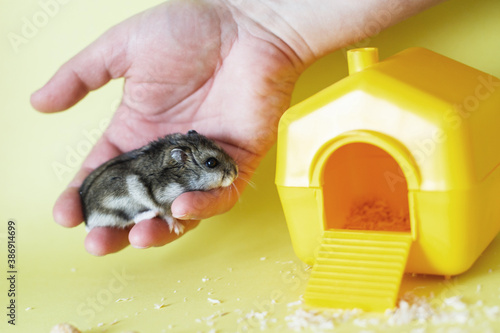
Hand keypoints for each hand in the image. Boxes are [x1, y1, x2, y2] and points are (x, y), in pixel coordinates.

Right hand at [31, 0, 301, 254]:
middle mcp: (168, 154)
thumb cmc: (191, 29)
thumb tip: (39, 102)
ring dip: (158, 228)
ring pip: (179, 209)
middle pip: (139, 202)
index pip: (106, 175)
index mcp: (137, 132)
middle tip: (97, 242)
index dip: (85, 197)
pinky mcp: (237, 162)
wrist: (247, 24)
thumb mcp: (124, 49)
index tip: (65, 214)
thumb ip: (82, 76)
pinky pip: (222, 196)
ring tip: (138, 236)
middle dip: (117, 226)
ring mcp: (202, 162)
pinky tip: (181, 209)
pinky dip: (203, 207)